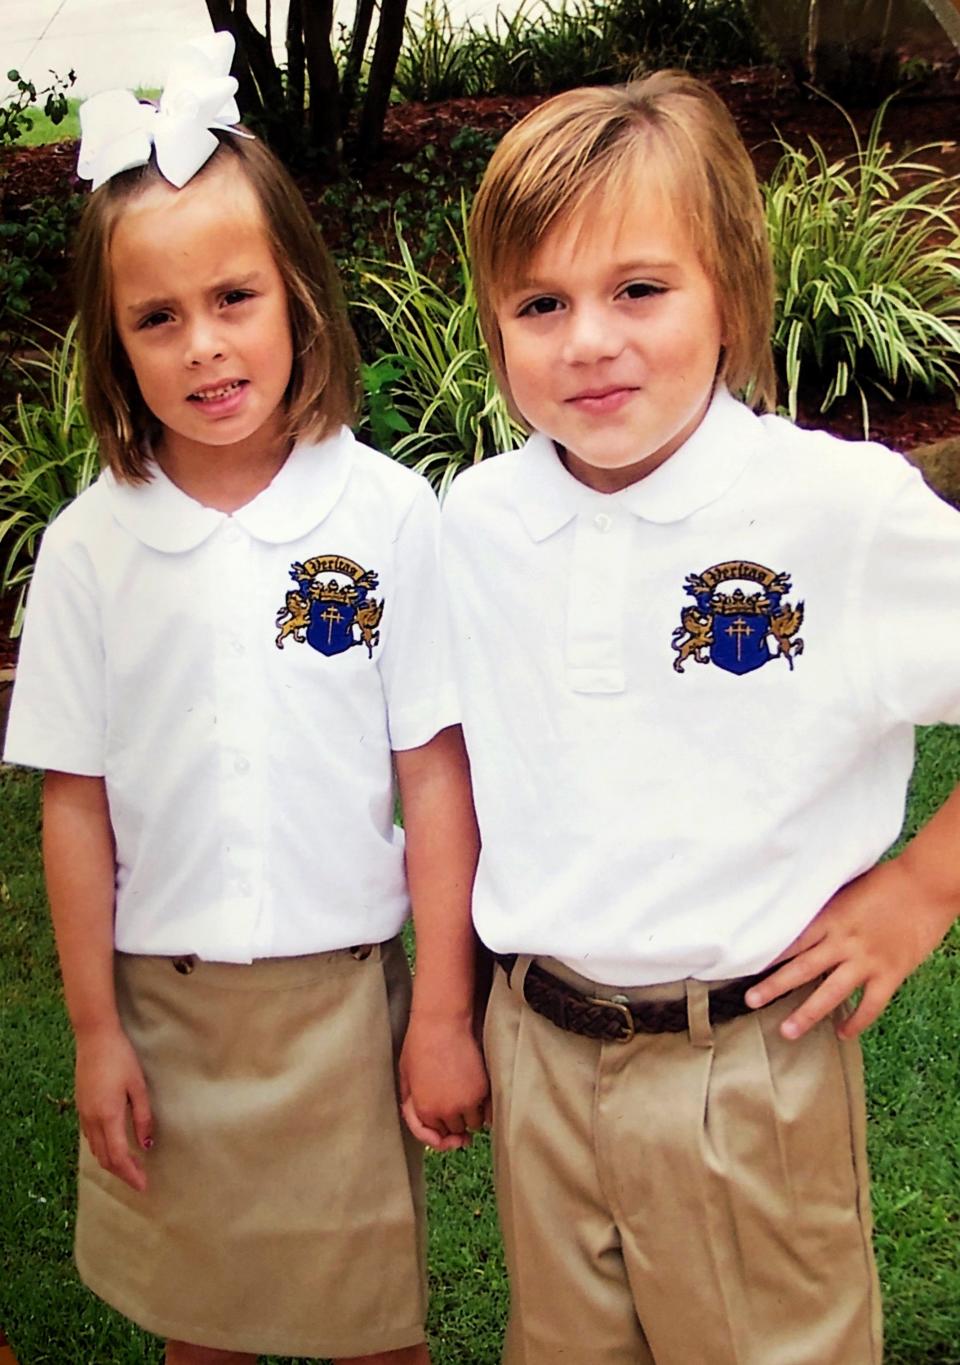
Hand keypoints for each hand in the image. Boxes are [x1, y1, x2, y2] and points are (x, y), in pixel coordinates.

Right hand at [75, 1026, 152, 1191]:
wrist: (95, 1038)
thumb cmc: (121, 1058)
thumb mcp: (138, 1086)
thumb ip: (143, 1117)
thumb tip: (146, 1144)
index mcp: (108, 1116)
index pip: (118, 1156)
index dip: (131, 1174)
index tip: (143, 1185)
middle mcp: (92, 1120)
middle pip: (104, 1158)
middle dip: (122, 1173)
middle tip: (139, 1180)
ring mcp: (83, 1113)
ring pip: (95, 1149)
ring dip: (111, 1162)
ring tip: (130, 1166)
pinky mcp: (81, 1106)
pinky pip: (90, 1137)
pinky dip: (102, 1148)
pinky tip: (113, 1146)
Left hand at [399, 1013, 489, 1151]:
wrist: (442, 1022)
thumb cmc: (420, 1043)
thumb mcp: (406, 1076)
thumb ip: (411, 1102)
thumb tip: (422, 1119)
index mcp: (424, 1109)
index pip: (434, 1136)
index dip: (439, 1133)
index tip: (447, 1134)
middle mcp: (446, 1110)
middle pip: (455, 1132)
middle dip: (455, 1123)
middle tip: (457, 1111)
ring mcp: (467, 1101)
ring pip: (474, 1124)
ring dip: (471, 1116)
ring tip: (468, 1100)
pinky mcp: (483, 1090)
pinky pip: (488, 1112)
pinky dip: (485, 1108)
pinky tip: (479, 1097)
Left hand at [745, 855, 956, 1040]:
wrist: (926, 884)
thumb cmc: (887, 880)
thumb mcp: (847, 889)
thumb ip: (827, 909)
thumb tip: (801, 917)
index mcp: (830, 918)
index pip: (792, 941)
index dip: (768, 956)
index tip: (744, 968)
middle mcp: (843, 941)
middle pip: (802, 968)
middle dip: (774, 987)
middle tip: (751, 1001)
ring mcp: (867, 960)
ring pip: (830, 993)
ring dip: (807, 1014)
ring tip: (786, 1031)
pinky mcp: (891, 973)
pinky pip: (870, 1005)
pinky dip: (856, 1022)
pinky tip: (843, 1033)